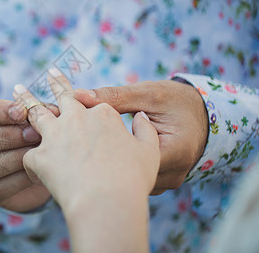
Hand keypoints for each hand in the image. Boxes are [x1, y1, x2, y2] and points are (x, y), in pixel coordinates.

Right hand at [0, 95, 56, 211]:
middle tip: (33, 134)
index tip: (21, 111)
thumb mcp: (34, 116)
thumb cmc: (32, 130)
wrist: (40, 165)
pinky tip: (36, 170)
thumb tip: (50, 111)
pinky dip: (19, 179)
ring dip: (12, 159)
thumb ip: (39, 111)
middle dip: (5, 136)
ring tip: (36, 153)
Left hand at [13, 69, 159, 252]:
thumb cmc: (132, 178)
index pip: (93, 102)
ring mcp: (55, 135)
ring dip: (26, 100)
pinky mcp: (40, 156)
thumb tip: (141, 118)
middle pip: (63, 97)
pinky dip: (33, 165)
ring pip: (35, 112)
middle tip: (50, 75)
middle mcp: (76, 119)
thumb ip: (145, 131)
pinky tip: (37, 172)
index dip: (88, 101)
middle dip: (56, 83)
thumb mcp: (150, 152)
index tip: (82, 95)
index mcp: (103, 115)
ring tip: (17, 90)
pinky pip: (30, 157)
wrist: (108, 201)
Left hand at [74, 79, 208, 194]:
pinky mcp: (160, 182)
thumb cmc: (175, 101)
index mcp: (174, 152)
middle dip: (101, 161)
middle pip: (129, 176)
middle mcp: (174, 174)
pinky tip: (102, 157)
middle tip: (75, 145)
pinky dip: (120, 169)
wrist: (201, 114)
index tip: (76, 137)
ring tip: (86, 152)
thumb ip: (115, 96)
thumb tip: (78, 95)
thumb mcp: (148, 94)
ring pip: (130, 181)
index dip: (99, 149)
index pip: (129, 160)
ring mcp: (168, 182)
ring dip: (109, 167)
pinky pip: (136, 180)